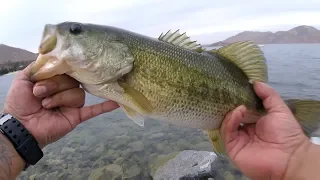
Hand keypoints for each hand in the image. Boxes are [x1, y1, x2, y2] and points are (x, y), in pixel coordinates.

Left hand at [3, 63, 118, 147]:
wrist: (20, 125)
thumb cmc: (20, 102)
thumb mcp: (24, 79)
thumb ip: (38, 67)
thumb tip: (54, 58)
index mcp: (56, 80)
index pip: (66, 69)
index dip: (60, 69)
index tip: (57, 68)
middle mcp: (66, 89)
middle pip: (72, 80)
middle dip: (54, 85)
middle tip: (39, 92)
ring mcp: (72, 103)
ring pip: (77, 93)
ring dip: (59, 98)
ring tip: (46, 104)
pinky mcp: (77, 115)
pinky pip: (93, 110)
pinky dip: (104, 106)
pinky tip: (116, 103)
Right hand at [221, 82, 309, 179]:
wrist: (290, 157)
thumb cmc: (286, 133)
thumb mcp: (279, 109)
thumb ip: (268, 95)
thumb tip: (255, 82)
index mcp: (253, 122)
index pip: (240, 108)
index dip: (237, 99)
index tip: (234, 87)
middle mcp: (243, 130)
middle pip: (230, 115)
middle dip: (229, 104)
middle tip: (228, 92)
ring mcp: (237, 139)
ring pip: (226, 122)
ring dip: (231, 112)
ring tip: (239, 105)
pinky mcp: (232, 147)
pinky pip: (227, 132)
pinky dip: (230, 120)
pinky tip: (238, 112)